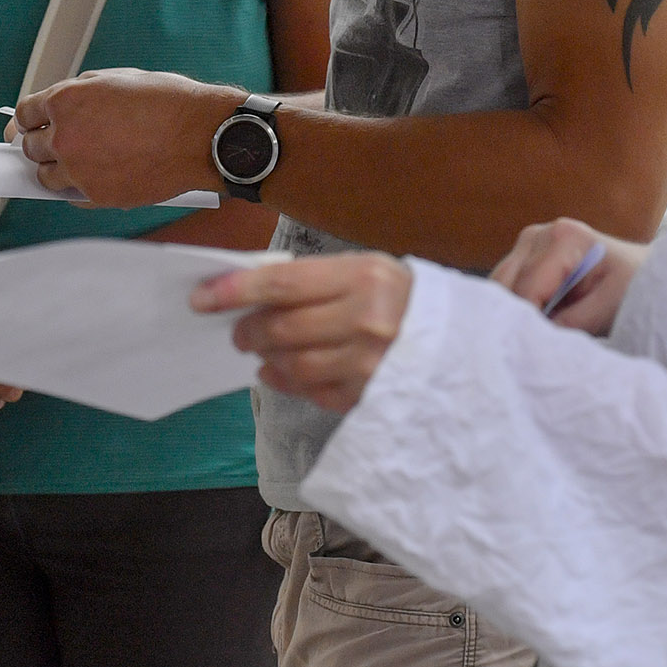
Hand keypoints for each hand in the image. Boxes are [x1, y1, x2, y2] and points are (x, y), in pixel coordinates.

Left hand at [13, 69, 238, 207]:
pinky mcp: (96, 195)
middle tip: (60, 142)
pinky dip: (78, 188)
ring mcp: (79, 169)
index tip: (29, 126)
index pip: (24, 113)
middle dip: (42, 143)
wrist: (200, 136)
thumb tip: (59, 107)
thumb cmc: (167, 102)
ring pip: (45, 176)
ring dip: (56, 169)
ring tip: (80, 161)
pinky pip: (71, 196)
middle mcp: (65, 136)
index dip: (27, 119)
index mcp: (66, 100)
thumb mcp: (116, 79)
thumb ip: (80, 93)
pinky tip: (98, 176)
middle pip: (30, 147)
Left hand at [192, 254, 411, 414]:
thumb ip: (314, 278)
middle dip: (248, 328)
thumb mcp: (367, 269)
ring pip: (293, 363)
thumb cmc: (404, 298)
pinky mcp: (371, 397)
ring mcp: (371, 363)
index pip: (283, 282)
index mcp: (365, 276)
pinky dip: (288, 381)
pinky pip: (313, 391)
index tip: (203, 297)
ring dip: (267, 356)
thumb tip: (252, 290)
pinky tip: (280, 371)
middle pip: (282, 326)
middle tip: (238, 330)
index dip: (236, 290)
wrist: (464, 341)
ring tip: (261, 349)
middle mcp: (368, 319)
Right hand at [490, 217, 645, 336]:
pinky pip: (509, 285)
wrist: (644, 272)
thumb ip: (573, 323)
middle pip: (505, 284)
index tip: (538, 349)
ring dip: (515, 310)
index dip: (529, 323)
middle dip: (517, 316)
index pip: (527, 289)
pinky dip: (518, 305)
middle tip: (532, 347)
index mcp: (563, 238)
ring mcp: (529, 242)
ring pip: (501, 285)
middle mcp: (539, 234)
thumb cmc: (635, 286)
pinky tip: (537, 321)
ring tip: (536, 334)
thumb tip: (536, 339)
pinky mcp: (526, 255)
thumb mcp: (610, 308)